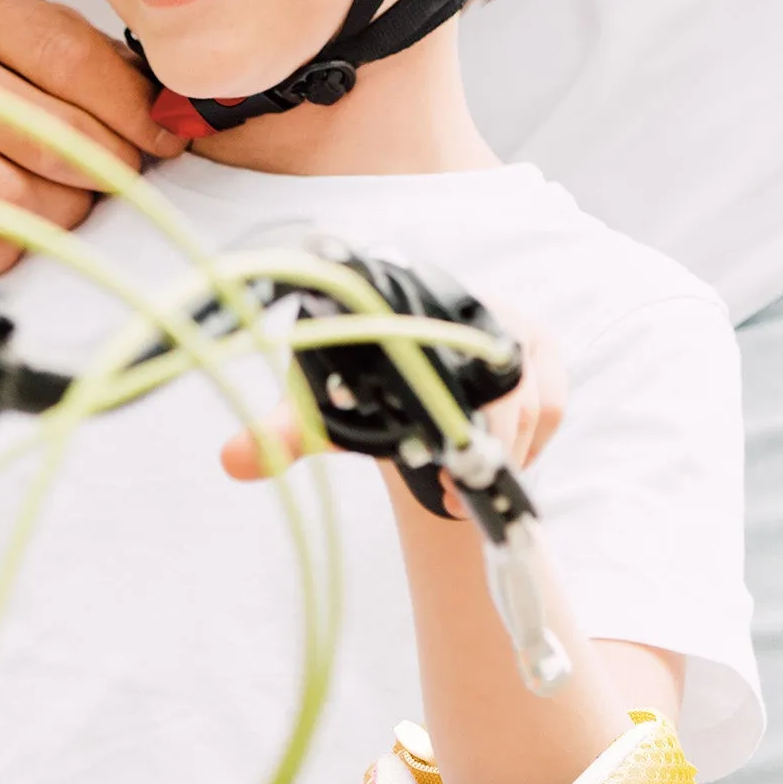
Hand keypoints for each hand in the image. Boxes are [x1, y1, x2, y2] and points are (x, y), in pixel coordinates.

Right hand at [0, 0, 182, 281]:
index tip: (162, 143)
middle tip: (111, 183)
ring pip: (23, 202)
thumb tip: (165, 111)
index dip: (136, 116)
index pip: (82, 66)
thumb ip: (70, 51)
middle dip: (105, 175)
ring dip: (58, 220)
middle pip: (62, 142)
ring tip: (52, 207)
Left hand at [218, 306, 565, 506]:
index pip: (433, 334)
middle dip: (475, 438)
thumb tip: (230, 461)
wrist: (410, 392)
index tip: (428, 454)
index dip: (437, 400)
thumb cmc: (362, 387)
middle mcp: (462, 300)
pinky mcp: (544, 354)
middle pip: (488, 370)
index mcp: (406, 298)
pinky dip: (529, 441)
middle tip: (449, 485)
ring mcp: (509, 323)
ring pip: (525, 393)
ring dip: (501, 447)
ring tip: (463, 482)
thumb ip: (282, 434)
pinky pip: (552, 403)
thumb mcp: (321, 411)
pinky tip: (494, 461)